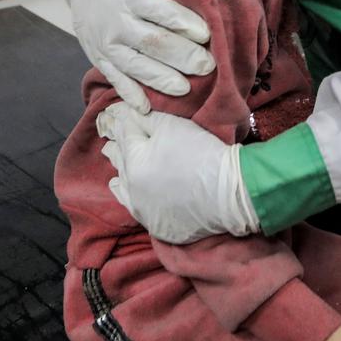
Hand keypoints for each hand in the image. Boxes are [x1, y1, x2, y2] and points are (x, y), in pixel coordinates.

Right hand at [59, 0, 213, 113]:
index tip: (206, 33)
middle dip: (182, 57)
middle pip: (151, 44)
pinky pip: (116, 79)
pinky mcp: (99, 58)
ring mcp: (104, 45)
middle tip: (208, 65)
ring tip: (186, 88)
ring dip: (161, 80)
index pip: (157, 11)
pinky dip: (130, 95)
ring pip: (136, 67)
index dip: (183, 23)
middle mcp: (112, 24)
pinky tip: (147, 108)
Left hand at [98, 103, 259, 241]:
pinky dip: (136, 199)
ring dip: (122, 174)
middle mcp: (132, 192)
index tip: (114, 113)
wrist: (228, 191)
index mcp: (133, 164)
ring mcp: (145, 213)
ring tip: (117, 166)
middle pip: (120, 163)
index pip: (122, 136)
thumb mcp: (170, 125)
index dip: (120, 122)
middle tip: (112, 140)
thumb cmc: (201, 152)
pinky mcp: (160, 228)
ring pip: (124, 189)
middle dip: (117, 148)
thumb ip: (143, 118)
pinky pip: (141, 211)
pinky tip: (134, 194)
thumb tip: (123, 112)